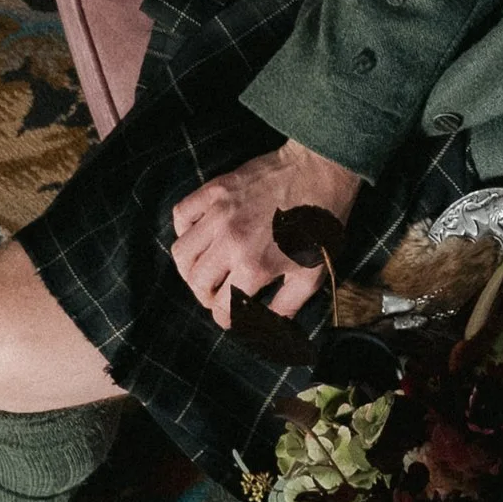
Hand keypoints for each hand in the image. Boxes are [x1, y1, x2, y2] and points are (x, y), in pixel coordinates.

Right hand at [172, 139, 363, 329]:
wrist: (321, 172)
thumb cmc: (321, 224)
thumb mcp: (312, 273)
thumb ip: (287, 306)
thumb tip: (268, 329)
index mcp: (255, 267)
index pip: (223, 308)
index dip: (227, 319)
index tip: (232, 316)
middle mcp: (231, 242)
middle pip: (197, 283)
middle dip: (206, 297)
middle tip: (219, 294)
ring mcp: (219, 214)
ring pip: (182, 252)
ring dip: (190, 268)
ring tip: (206, 269)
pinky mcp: (215, 190)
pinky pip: (181, 214)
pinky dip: (184, 229)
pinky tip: (201, 235)